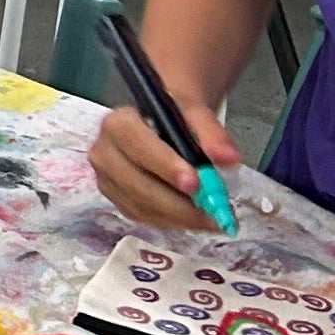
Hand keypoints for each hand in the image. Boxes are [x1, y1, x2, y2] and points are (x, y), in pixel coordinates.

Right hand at [90, 99, 241, 233]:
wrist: (162, 122)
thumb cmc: (175, 116)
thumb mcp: (195, 112)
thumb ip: (212, 132)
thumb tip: (229, 159)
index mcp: (118, 124)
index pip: (137, 145)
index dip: (164, 166)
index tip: (195, 184)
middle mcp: (105, 153)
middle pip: (137, 184)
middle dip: (178, 203)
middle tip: (214, 213)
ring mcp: (108, 180)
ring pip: (141, 207)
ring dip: (180, 217)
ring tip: (214, 219)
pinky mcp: (117, 200)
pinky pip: (144, 217)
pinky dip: (173, 221)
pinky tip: (196, 219)